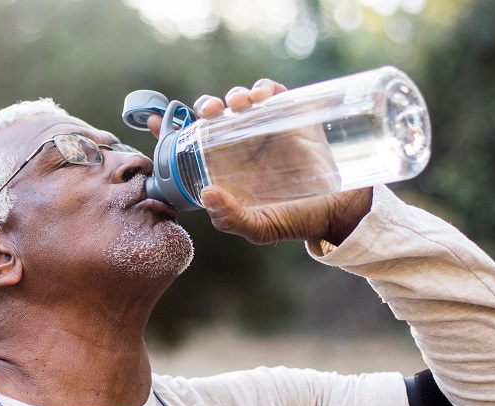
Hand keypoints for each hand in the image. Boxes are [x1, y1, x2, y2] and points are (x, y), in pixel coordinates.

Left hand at [148, 79, 371, 245]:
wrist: (339, 211)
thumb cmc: (295, 220)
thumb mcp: (259, 228)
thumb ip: (230, 218)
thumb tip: (206, 194)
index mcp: (225, 167)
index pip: (191, 143)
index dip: (170, 129)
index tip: (155, 121)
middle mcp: (241, 145)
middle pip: (214, 115)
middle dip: (206, 106)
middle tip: (209, 111)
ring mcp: (266, 129)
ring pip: (240, 101)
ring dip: (233, 96)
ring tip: (236, 105)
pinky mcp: (292, 117)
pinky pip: (274, 93)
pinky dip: (264, 88)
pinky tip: (260, 96)